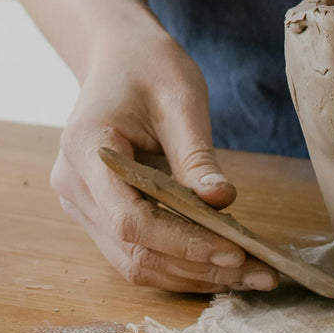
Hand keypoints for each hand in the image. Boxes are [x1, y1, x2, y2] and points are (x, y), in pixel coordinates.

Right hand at [50, 29, 279, 292]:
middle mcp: (73, 185)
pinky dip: (178, 264)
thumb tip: (222, 202)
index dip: (181, 243)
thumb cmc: (148, 68)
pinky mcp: (95, 213)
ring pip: (132, 262)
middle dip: (196, 268)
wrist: (116, 57)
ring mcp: (79, 203)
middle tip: (260, 273)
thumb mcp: (181, 100)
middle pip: (131, 250)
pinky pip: (133, 252)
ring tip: (250, 274)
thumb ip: (197, 155)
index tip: (235, 251)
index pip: (128, 219)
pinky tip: (220, 262)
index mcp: (85, 149)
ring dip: (191, 275)